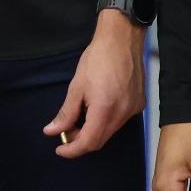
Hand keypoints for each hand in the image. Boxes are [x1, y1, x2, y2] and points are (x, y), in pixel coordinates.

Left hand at [43, 12, 145, 156]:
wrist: (122, 39)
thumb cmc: (96, 59)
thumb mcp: (76, 86)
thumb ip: (66, 112)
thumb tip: (52, 131)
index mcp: (105, 110)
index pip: (89, 142)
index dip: (72, 150)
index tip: (59, 149)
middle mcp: (122, 114)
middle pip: (100, 140)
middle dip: (81, 141)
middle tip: (65, 133)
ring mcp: (133, 110)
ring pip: (110, 132)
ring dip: (93, 131)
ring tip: (78, 120)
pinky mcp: (138, 105)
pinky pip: (119, 121)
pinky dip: (105, 122)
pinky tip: (95, 111)